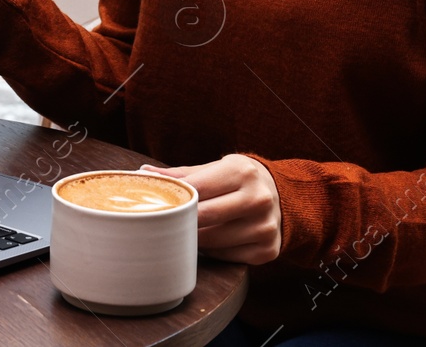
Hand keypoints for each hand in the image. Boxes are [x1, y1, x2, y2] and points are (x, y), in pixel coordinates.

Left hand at [143, 154, 282, 264]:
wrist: (282, 196)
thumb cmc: (238, 180)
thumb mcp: (216, 168)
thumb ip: (182, 174)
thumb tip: (143, 174)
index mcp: (243, 172)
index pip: (198, 188)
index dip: (176, 198)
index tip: (158, 204)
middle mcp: (259, 199)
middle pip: (204, 217)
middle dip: (182, 221)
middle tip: (165, 222)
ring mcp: (265, 227)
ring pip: (213, 241)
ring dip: (195, 238)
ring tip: (186, 231)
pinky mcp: (267, 250)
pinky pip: (226, 257)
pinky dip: (212, 251)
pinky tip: (209, 240)